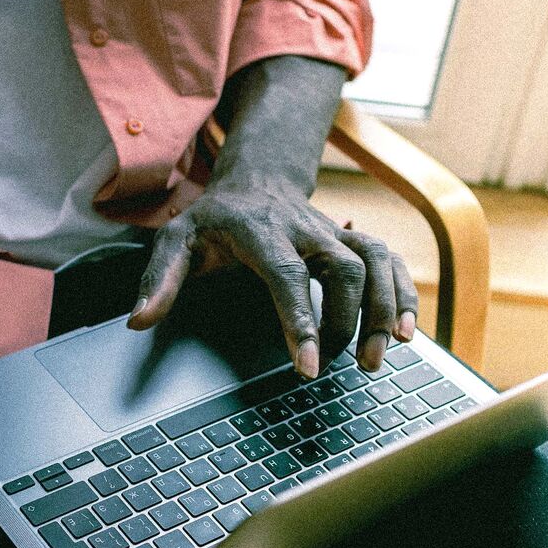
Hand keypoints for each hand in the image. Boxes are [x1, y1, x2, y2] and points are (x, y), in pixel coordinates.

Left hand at [128, 178, 416, 376]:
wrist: (254, 181)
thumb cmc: (213, 221)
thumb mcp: (175, 240)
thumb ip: (158, 280)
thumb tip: (139, 323)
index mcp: (258, 229)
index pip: (286, 275)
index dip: (301, 320)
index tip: (310, 366)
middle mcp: (304, 227)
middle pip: (343, 267)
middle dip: (350, 319)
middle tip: (344, 366)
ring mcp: (334, 231)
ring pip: (375, 261)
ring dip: (385, 309)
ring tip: (379, 358)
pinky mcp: (354, 240)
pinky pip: (390, 261)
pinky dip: (404, 295)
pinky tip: (409, 332)